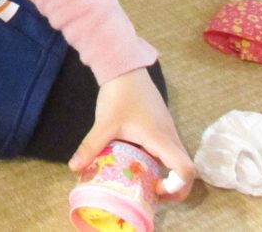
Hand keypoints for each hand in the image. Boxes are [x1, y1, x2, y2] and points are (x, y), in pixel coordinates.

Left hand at [68, 67, 196, 200]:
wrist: (125, 68)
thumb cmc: (119, 95)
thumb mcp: (104, 123)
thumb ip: (91, 147)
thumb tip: (74, 168)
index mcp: (161, 139)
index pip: (186, 170)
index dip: (178, 188)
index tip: (156, 189)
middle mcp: (170, 137)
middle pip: (185, 168)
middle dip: (174, 187)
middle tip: (151, 193)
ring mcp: (167, 130)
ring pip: (176, 158)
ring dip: (166, 174)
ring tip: (144, 182)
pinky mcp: (161, 126)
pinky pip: (168, 150)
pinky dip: (160, 162)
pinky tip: (139, 162)